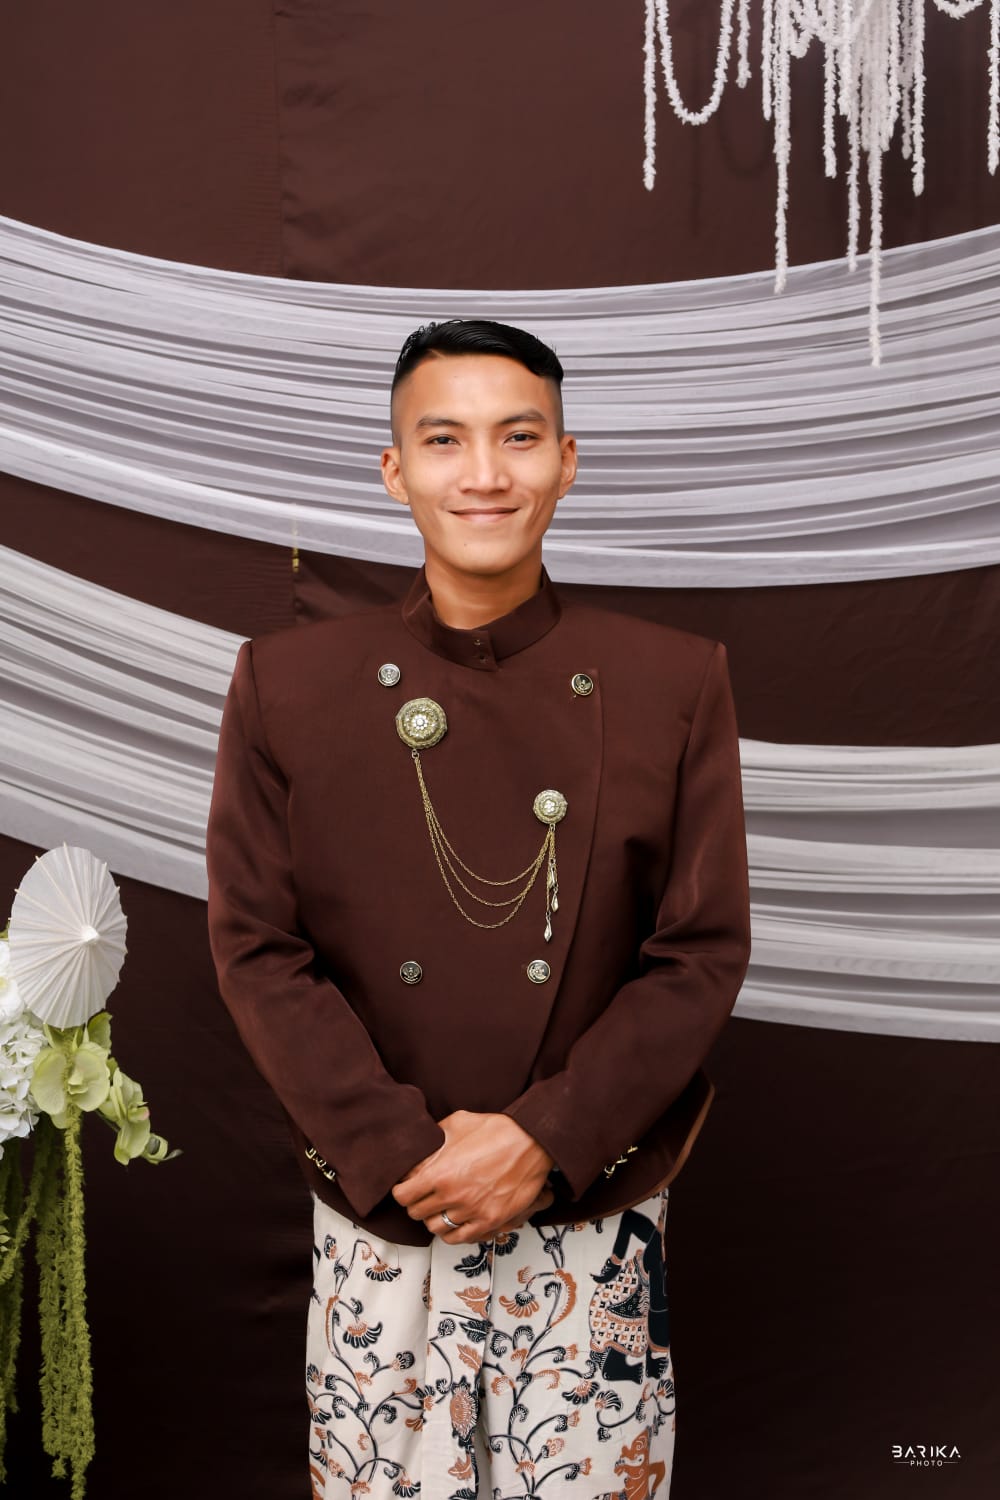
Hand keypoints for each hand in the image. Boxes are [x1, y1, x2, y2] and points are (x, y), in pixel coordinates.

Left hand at [391, 1110, 554, 1243]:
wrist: (531, 1141)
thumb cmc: (497, 1130)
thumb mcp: (458, 1122)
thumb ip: (435, 1138)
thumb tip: (422, 1146)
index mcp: (440, 1173)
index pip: (404, 1196)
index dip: (402, 1191)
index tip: (406, 1188)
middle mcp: (453, 1196)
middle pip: (417, 1214)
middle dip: (417, 1204)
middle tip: (423, 1197)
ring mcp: (472, 1211)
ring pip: (437, 1229)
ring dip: (434, 1219)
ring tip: (440, 1209)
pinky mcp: (490, 1221)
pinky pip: (461, 1238)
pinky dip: (454, 1233)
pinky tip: (455, 1222)